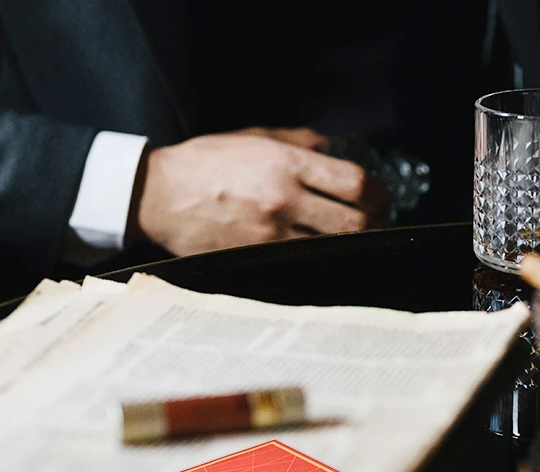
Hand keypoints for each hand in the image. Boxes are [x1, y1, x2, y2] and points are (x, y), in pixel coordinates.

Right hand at [133, 127, 390, 256]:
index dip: (378, 193)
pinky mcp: (257, 261)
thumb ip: (297, 142)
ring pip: (333, 249)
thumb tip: (332, 148)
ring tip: (350, 240)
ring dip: (349, 246)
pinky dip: (321, 262)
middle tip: (373, 223)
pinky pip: (305, 266)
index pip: (353, 182)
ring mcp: (270, 236)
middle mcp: (282, 200)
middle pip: (353, 223)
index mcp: (283, 163)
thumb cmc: (205, 163)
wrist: (157, 195)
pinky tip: (324, 256)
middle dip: (372, 224)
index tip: (382, 198)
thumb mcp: (251, 136)